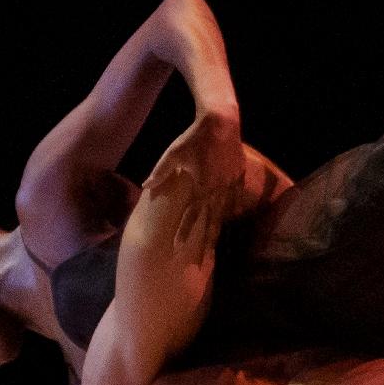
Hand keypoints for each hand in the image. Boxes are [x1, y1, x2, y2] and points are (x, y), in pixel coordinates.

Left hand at [147, 109, 245, 261]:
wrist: (221, 122)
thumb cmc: (194, 137)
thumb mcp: (172, 153)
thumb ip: (161, 172)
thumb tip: (147, 186)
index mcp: (199, 186)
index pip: (190, 216)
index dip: (183, 233)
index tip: (177, 250)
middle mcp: (215, 190)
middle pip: (208, 221)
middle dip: (203, 242)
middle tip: (198, 261)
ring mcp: (228, 184)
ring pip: (222, 212)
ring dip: (216, 230)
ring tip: (212, 245)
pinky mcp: (236, 176)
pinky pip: (233, 197)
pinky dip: (230, 210)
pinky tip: (229, 219)